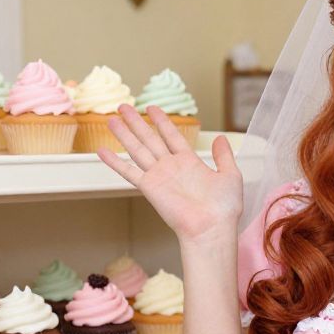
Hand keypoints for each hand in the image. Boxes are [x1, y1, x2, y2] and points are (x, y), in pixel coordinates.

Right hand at [97, 104, 242, 243]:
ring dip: (124, 134)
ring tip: (111, 119)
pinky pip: (129, 172)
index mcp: (190, 162)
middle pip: (150, 138)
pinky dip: (114, 162)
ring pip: (137, 149)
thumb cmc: (224, 208)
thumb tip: (220, 138)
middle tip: (123, 107)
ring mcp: (159, 176)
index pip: (172, 136)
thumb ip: (224, 156)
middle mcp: (172, 167)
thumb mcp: (230, 175)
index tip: (151, 108)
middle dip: (136, 122)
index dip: (161, 121)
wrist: (212, 227)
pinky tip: (102, 151)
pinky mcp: (149, 187)